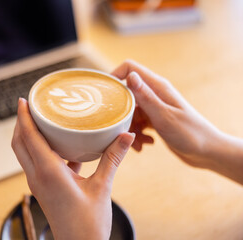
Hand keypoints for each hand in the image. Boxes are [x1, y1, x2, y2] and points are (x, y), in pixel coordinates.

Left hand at [11, 98, 134, 239]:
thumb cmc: (88, 224)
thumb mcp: (102, 187)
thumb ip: (113, 159)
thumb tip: (126, 136)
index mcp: (49, 172)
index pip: (29, 137)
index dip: (24, 117)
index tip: (23, 100)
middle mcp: (38, 176)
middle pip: (19, 143)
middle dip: (21, 123)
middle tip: (30, 106)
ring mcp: (38, 183)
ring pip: (25, 153)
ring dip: (28, 135)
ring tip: (41, 120)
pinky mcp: (44, 188)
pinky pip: (37, 163)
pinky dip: (42, 149)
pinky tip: (61, 144)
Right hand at [112, 60, 242, 184]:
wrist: (207, 152)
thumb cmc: (190, 133)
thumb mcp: (163, 116)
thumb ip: (145, 96)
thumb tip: (129, 76)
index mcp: (157, 87)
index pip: (130, 68)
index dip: (115, 77)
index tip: (105, 95)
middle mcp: (155, 94)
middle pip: (126, 94)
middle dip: (120, 112)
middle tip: (121, 129)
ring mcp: (154, 107)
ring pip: (130, 111)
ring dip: (130, 128)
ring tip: (138, 143)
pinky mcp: (155, 119)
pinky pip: (138, 123)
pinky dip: (137, 135)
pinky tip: (145, 145)